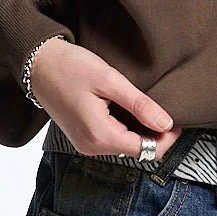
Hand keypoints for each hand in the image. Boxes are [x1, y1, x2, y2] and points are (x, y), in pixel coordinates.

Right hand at [29, 38, 182, 158]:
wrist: (38, 64)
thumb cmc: (71, 67)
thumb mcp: (110, 80)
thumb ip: (139, 104)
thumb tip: (166, 123)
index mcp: (100, 136)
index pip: (145, 150)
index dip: (166, 138)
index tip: (178, 119)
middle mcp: (91, 147)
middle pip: (136, 151)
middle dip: (156, 135)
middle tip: (168, 109)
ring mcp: (85, 144)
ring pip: (125, 146)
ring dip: (142, 131)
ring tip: (150, 107)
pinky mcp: (82, 136)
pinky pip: (112, 139)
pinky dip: (127, 128)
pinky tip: (131, 109)